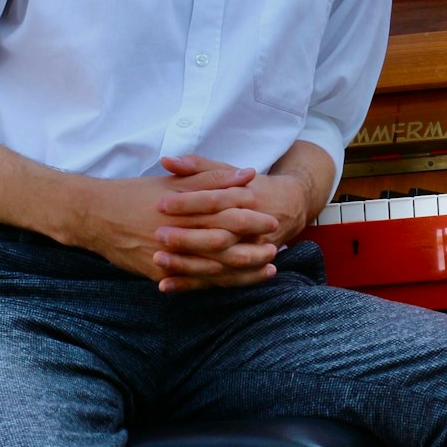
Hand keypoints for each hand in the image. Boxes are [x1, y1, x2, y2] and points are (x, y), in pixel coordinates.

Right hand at [61, 160, 278, 290]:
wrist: (93, 215)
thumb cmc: (133, 193)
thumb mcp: (171, 181)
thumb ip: (210, 178)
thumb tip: (246, 174)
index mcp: (181, 208)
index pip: (223, 213)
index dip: (249, 217)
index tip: (270, 218)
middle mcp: (176, 233)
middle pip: (221, 242)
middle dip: (251, 246)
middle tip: (275, 247)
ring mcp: (166, 257)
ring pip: (211, 267)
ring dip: (241, 269)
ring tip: (265, 268)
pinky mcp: (157, 273)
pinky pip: (192, 282)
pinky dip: (216, 283)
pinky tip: (233, 283)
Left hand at [152, 154, 311, 290]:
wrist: (288, 207)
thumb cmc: (249, 186)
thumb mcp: (227, 170)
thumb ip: (197, 166)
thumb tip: (167, 161)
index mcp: (244, 197)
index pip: (214, 200)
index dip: (187, 202)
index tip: (160, 203)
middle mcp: (249, 227)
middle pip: (217, 235)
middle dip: (187, 237)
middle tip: (158, 234)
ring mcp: (249, 251)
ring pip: (218, 263)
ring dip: (187, 265)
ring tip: (158, 260)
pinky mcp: (242, 269)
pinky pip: (216, 281)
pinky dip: (190, 285)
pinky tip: (165, 286)